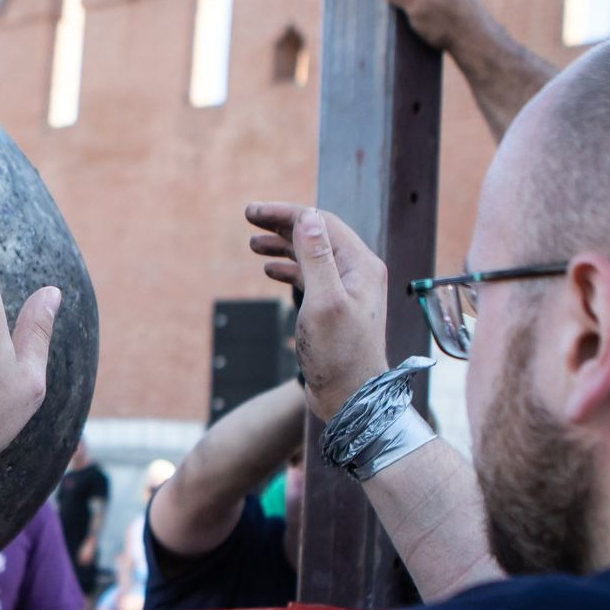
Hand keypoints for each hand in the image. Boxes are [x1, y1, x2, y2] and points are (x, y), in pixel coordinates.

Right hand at [245, 203, 387, 423]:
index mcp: (360, 264)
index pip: (320, 222)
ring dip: (283, 245)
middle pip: (316, 235)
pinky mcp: (336, 308)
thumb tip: (307, 216)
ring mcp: (348, 290)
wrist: (352, 397)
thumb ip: (316, 257)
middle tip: (249, 218)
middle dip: (282, 224)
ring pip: (312, 255)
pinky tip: (270, 270)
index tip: (253, 212)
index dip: (286, 213)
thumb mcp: (324, 301)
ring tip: (253, 243)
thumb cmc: (340, 354)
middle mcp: (358, 272)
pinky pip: (311, 277)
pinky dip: (289, 269)